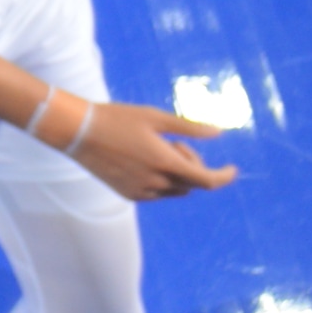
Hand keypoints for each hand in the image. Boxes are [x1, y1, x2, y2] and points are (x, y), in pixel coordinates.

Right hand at [67, 96, 236, 200]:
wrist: (78, 132)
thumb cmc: (118, 118)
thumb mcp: (155, 117)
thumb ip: (189, 128)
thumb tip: (218, 132)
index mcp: (164, 162)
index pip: (206, 180)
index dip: (223, 177)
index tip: (233, 170)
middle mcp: (155, 182)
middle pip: (191, 183)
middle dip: (192, 164)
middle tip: (175, 141)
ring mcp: (141, 191)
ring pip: (175, 190)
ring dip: (178, 174)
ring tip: (157, 149)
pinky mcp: (129, 194)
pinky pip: (157, 193)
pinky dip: (162, 180)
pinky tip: (144, 160)